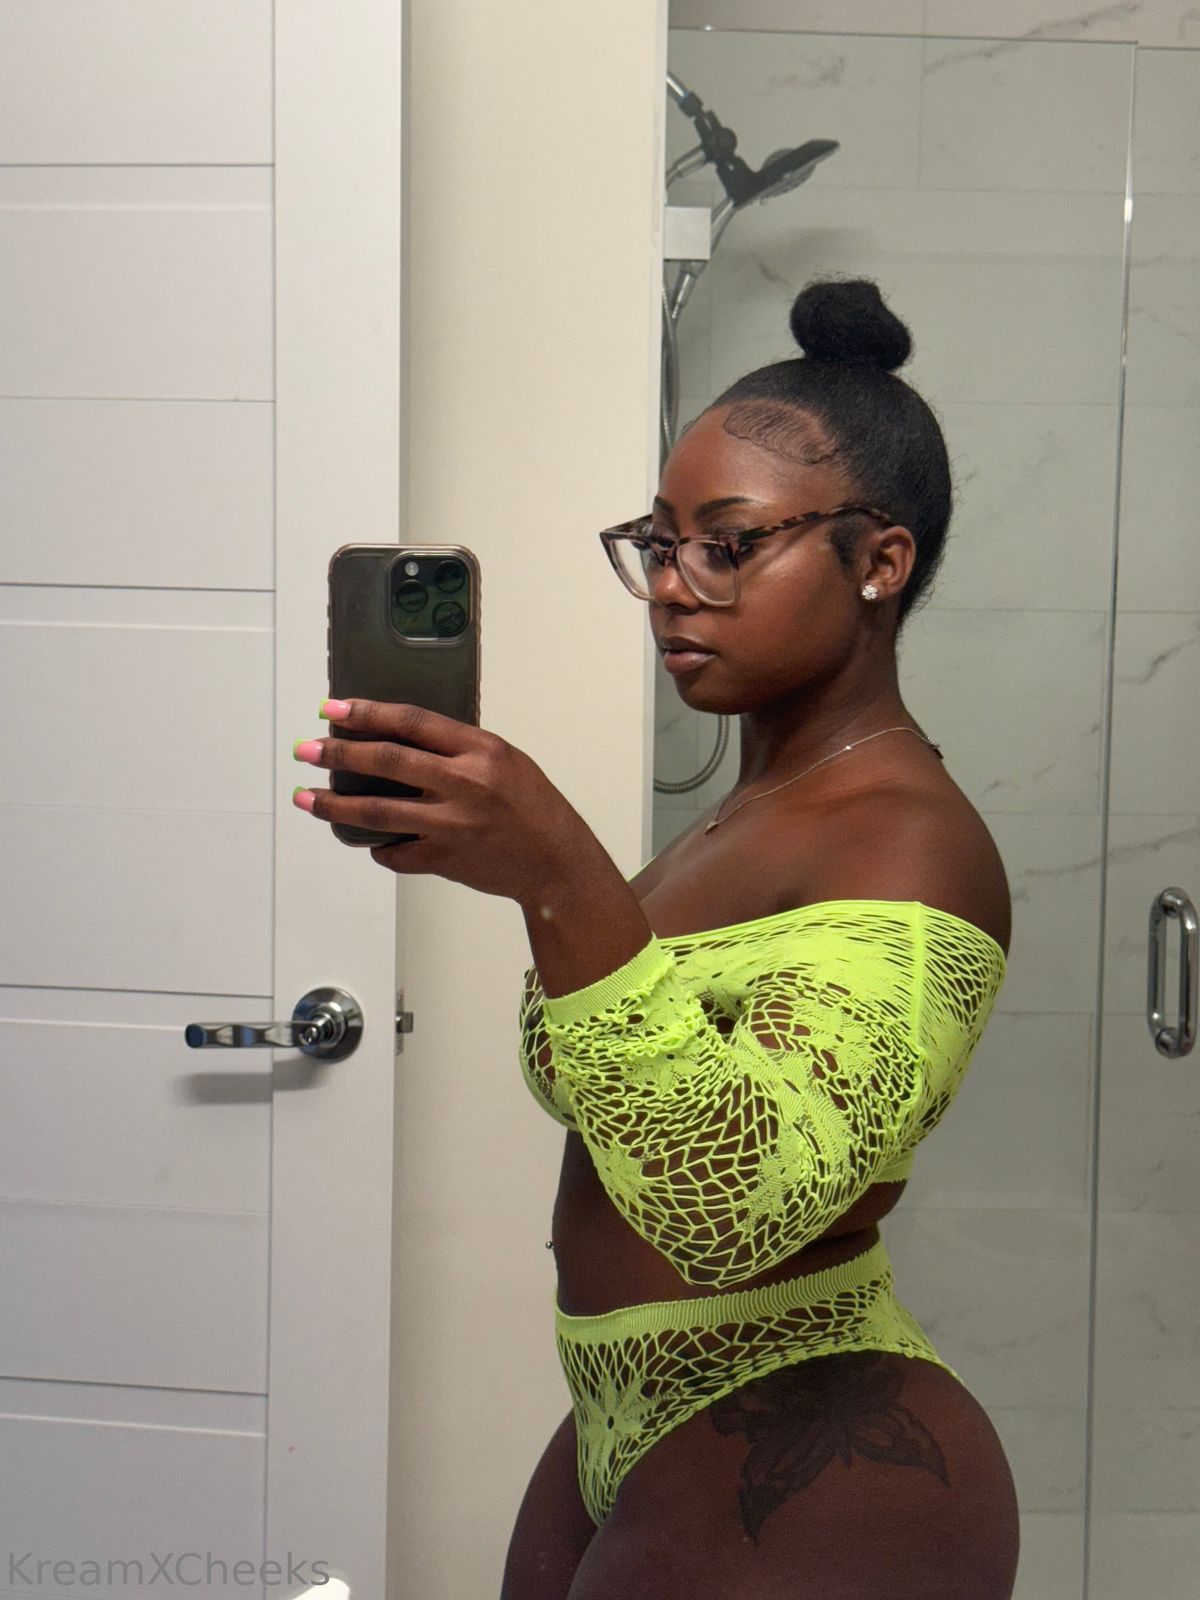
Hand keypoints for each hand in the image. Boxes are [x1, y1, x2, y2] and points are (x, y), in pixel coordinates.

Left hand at [292, 699, 594, 903]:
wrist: (556, 862)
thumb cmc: (532, 806)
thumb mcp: (504, 761)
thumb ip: (457, 749)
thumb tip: (398, 738)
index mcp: (480, 750)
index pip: (412, 722)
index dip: (367, 713)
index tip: (332, 709)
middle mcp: (464, 783)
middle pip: (385, 761)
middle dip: (337, 754)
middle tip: (304, 750)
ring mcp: (451, 824)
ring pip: (376, 812)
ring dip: (334, 805)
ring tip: (306, 798)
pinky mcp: (444, 859)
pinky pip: (394, 852)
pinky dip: (377, 846)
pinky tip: (368, 841)